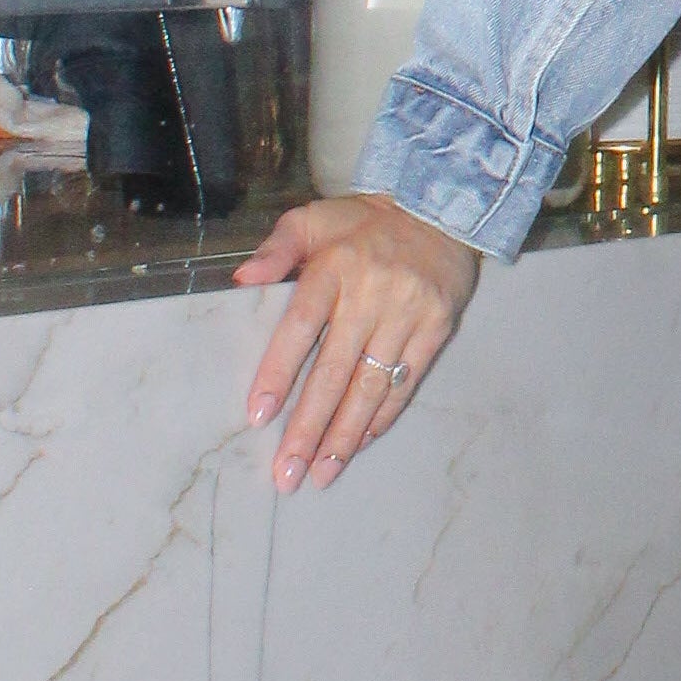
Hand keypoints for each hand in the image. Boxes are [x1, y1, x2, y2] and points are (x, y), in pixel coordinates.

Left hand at [235, 195, 483, 491]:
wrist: (439, 207)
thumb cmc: (362, 222)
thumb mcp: (312, 218)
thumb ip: (276, 249)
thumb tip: (240, 281)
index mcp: (333, 269)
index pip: (300, 328)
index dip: (279, 373)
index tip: (259, 416)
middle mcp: (371, 295)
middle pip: (334, 371)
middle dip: (309, 427)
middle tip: (287, 472)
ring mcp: (407, 315)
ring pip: (370, 385)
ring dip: (345, 435)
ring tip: (322, 472)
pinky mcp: (436, 329)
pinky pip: (405, 382)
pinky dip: (382, 416)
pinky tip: (360, 443)